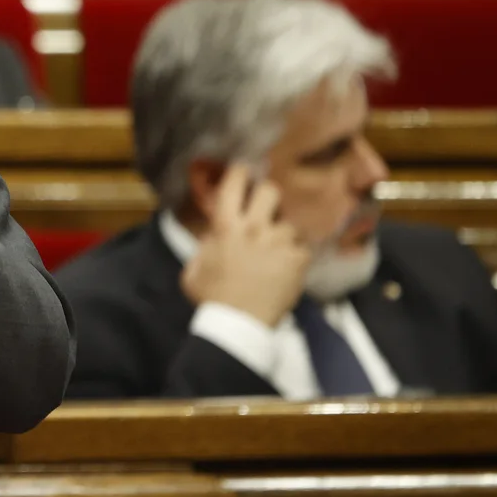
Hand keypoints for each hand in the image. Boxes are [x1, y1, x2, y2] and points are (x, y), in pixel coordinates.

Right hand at [180, 163, 311, 327]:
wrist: (239, 325)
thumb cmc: (212, 299)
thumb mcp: (194, 270)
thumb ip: (203, 248)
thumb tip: (212, 236)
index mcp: (226, 227)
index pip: (234, 184)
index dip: (239, 172)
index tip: (243, 171)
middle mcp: (254, 228)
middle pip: (270, 191)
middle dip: (268, 196)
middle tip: (266, 208)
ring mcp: (279, 243)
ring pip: (289, 223)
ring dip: (283, 234)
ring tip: (278, 250)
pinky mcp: (298, 260)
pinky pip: (302, 248)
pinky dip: (296, 256)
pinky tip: (288, 268)